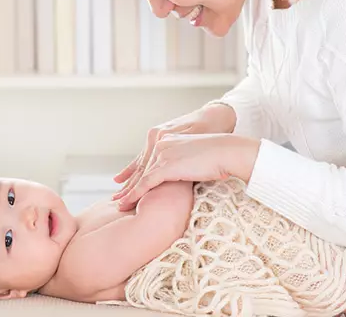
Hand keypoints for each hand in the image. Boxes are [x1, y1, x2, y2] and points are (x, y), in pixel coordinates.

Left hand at [112, 104, 235, 201]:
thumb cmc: (219, 156)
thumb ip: (183, 162)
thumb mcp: (195, 156)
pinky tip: (127, 204)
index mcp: (168, 139)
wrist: (228, 152)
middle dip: (129, 185)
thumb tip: (182, 174)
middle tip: (117, 198)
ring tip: (119, 205)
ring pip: (140, 177)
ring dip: (128, 192)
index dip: (136, 175)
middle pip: (141, 168)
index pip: (148, 160)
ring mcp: (162, 154)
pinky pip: (145, 183)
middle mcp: (161, 143)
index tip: (128, 185)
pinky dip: (135, 194)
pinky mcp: (165, 166)